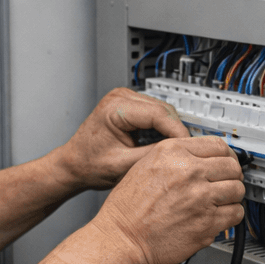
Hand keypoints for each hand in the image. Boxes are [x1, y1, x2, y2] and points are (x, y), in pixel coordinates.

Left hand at [53, 88, 188, 191]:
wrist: (74, 164)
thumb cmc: (89, 165)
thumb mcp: (123, 166)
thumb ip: (152, 156)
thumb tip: (179, 153)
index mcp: (115, 108)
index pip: (159, 114)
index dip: (178, 132)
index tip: (190, 148)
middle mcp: (120, 97)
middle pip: (164, 109)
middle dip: (177, 131)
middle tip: (187, 152)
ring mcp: (125, 98)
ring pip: (163, 110)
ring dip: (171, 130)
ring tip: (176, 151)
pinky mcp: (130, 105)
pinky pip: (155, 113)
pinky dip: (163, 128)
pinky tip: (164, 145)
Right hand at [91, 136, 245, 263]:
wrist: (121, 238)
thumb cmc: (128, 208)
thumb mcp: (145, 165)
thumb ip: (176, 157)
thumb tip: (202, 157)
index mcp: (173, 153)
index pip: (218, 145)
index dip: (225, 155)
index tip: (226, 162)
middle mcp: (189, 172)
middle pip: (232, 166)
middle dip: (231, 175)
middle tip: (225, 182)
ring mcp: (201, 198)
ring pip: (237, 190)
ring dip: (232, 196)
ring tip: (220, 201)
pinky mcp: (207, 223)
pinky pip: (235, 214)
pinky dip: (231, 215)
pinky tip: (219, 216)